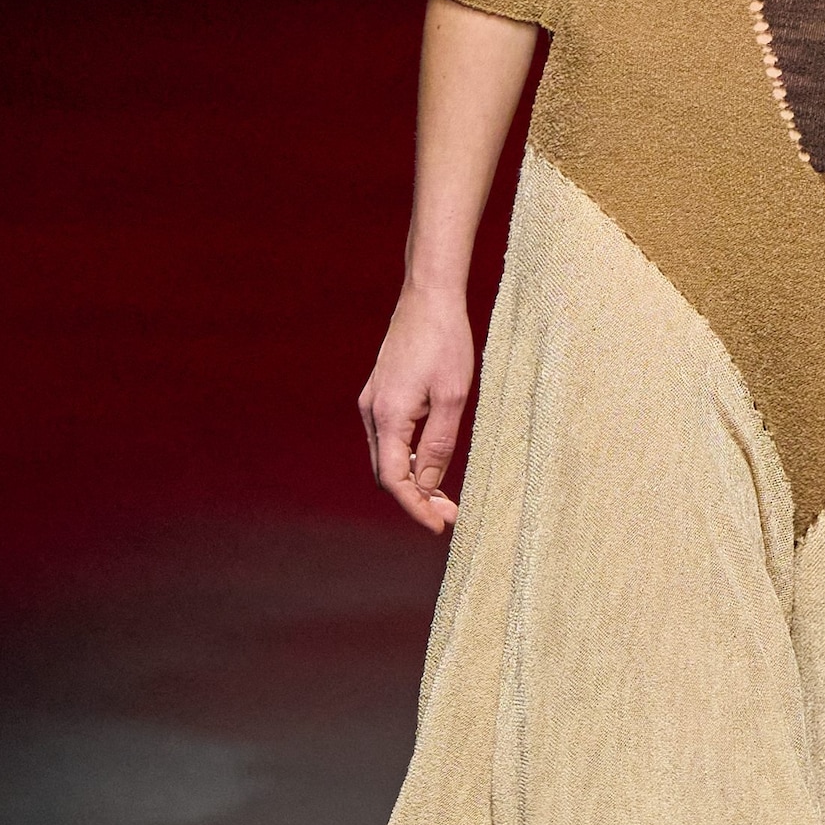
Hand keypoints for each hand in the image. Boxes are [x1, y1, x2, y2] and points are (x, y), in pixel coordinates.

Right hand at [359, 286, 475, 530]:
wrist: (428, 297)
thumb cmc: (445, 342)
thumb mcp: (452, 397)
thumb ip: (437, 445)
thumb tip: (426, 485)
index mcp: (387, 416)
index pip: (393, 480)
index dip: (415, 508)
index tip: (440, 527)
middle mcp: (372, 412)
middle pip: (386, 473)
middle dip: (416, 499)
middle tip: (450, 515)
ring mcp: (373, 403)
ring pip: (387, 458)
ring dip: (412, 482)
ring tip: (445, 498)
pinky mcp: (381, 395)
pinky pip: (390, 440)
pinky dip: (407, 460)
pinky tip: (430, 467)